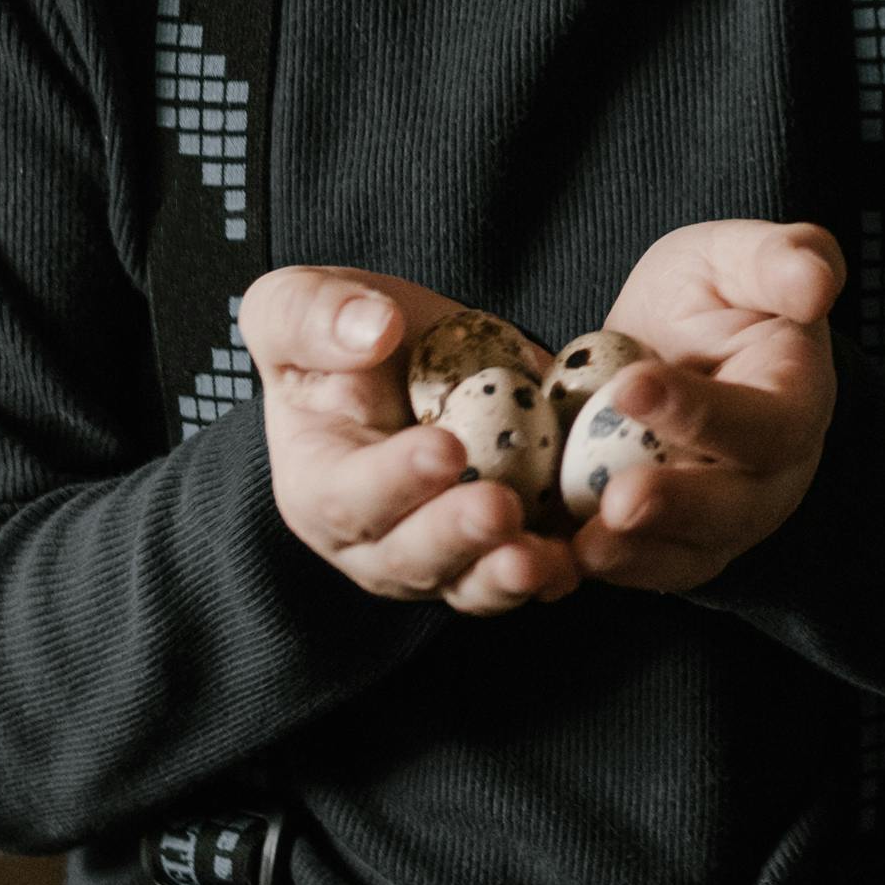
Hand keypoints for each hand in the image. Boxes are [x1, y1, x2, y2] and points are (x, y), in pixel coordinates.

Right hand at [247, 265, 580, 614]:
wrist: (412, 354)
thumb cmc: (342, 333)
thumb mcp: (299, 302)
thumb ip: (314, 315)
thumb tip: (373, 328)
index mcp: (318, 482)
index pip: (346, 495)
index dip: (393, 479)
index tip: (444, 450)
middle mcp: (374, 538)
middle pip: (409, 557)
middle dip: (455, 537)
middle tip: (498, 509)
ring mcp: (442, 553)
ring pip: (469, 582)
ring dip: (506, 576)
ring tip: (545, 561)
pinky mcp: (501, 548)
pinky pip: (529, 572)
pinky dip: (558, 569)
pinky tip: (585, 554)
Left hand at [565, 220, 849, 595]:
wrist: (679, 351)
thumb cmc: (716, 299)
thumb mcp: (740, 260)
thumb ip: (782, 259)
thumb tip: (817, 287)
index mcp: (794, 406)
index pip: (764, 424)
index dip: (701, 413)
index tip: (630, 386)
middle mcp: (768, 480)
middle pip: (734, 510)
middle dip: (676, 509)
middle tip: (618, 500)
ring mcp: (721, 525)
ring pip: (688, 556)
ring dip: (635, 557)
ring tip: (582, 547)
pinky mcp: (668, 548)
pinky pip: (641, 573)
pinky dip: (599, 572)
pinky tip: (553, 561)